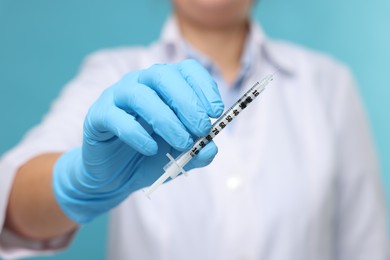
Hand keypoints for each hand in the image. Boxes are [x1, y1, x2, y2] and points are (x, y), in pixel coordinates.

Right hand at [53, 59, 223, 223]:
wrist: (115, 175)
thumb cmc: (150, 157)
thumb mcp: (180, 157)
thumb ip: (198, 152)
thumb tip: (210, 147)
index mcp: (164, 86)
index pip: (186, 70)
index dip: (204, 86)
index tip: (216, 111)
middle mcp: (140, 83)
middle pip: (163, 76)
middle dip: (187, 102)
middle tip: (201, 129)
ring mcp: (116, 96)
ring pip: (140, 95)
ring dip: (166, 119)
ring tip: (182, 143)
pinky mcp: (98, 115)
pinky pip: (116, 117)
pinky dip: (137, 134)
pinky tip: (151, 149)